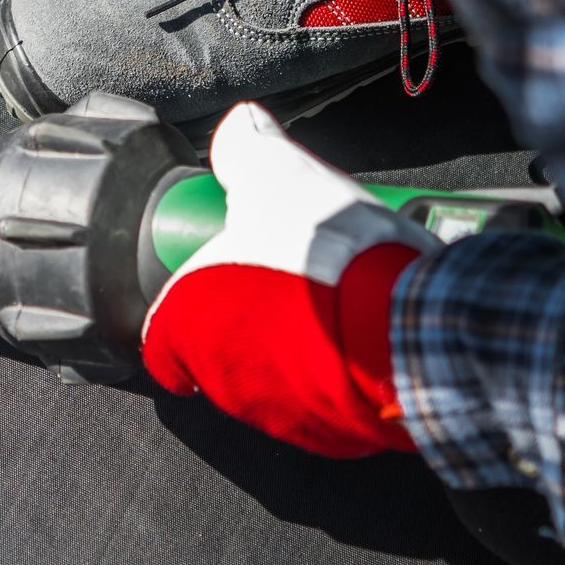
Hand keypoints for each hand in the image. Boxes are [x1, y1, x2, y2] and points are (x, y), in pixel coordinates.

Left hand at [141, 102, 440, 456]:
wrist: (403, 318)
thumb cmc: (325, 253)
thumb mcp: (273, 172)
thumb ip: (245, 148)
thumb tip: (241, 127)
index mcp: (188, 324)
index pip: (160, 334)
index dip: (184, 303)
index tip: (210, 282)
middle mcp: (223, 380)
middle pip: (221, 349)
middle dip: (250, 315)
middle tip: (284, 278)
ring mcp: (278, 414)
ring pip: (273, 377)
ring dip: (294, 345)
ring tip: (330, 300)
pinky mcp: (334, 437)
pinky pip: (324, 403)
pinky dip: (336, 373)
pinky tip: (359, 334)